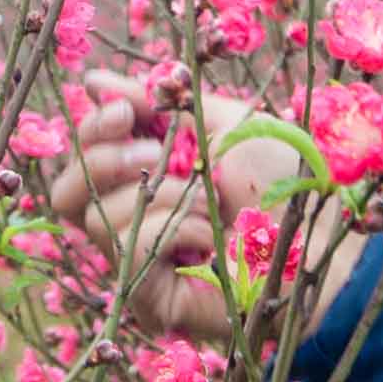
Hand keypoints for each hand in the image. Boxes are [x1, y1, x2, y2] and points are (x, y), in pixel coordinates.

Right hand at [51, 76, 343, 350]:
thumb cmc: (280, 178)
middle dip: (102, 158)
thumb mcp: (216, 122)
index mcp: (141, 177)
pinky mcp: (148, 299)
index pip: (82, 158)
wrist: (317, 232)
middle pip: (64, 195)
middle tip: (153, 150)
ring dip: (160, 194)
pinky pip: (129, 249)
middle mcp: (130, 222)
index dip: (92, 128)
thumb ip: (154, 101)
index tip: (123, 109)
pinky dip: (173, 228)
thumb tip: (91, 82)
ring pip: (94, 218)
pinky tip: (211, 233)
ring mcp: (137, 265)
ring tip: (208, 197)